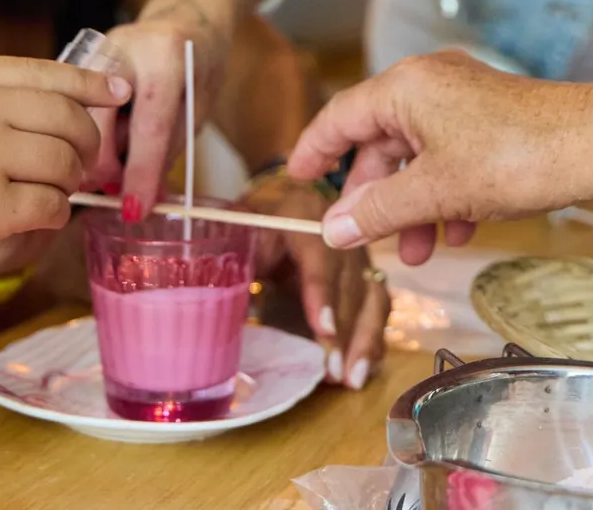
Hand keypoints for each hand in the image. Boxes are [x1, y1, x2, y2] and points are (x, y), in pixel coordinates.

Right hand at [0, 56, 127, 301]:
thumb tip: (36, 111)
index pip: (42, 71)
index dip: (88, 82)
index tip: (117, 90)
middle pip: (65, 115)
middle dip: (85, 141)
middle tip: (81, 163)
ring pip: (64, 162)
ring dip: (68, 181)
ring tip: (52, 193)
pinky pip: (49, 205)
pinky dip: (53, 213)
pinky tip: (37, 218)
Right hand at [95, 16, 233, 207]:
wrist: (187, 15)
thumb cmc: (200, 66)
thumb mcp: (197, 108)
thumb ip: (168, 148)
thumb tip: (142, 198)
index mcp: (165, 57)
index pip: (148, 126)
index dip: (141, 174)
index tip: (135, 210)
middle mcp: (122, 47)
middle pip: (96, 121)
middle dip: (103, 166)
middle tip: (117, 191)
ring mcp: (94, 49)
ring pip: (76, 118)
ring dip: (91, 152)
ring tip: (115, 164)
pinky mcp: (78, 58)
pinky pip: (72, 108)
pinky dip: (83, 135)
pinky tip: (102, 141)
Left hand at [245, 176, 389, 390]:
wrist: (270, 218)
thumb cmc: (248, 230)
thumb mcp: (236, 235)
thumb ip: (229, 259)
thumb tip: (215, 292)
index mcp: (301, 211)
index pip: (319, 251)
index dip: (322, 291)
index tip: (324, 329)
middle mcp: (340, 230)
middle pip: (350, 280)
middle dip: (345, 329)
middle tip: (334, 369)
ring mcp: (358, 254)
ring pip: (372, 296)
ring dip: (365, 340)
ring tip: (351, 380)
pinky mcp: (366, 277)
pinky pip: (377, 309)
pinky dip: (373, 340)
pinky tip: (365, 369)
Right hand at [287, 51, 592, 261]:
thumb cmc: (514, 158)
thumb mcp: (435, 192)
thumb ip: (377, 210)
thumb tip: (333, 229)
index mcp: (404, 88)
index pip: (340, 117)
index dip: (314, 150)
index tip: (295, 178)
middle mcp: (429, 84)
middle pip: (380, 142)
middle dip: (374, 197)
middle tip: (366, 238)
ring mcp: (462, 99)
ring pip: (418, 156)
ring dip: (412, 206)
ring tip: (416, 251)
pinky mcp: (491, 118)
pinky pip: (450, 156)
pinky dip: (445, 195)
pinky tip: (460, 232)